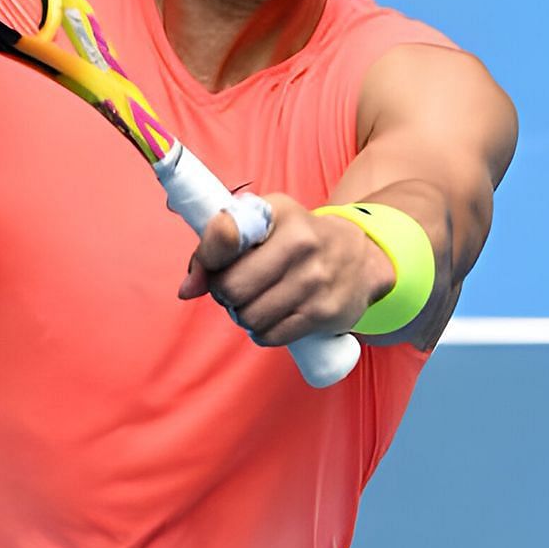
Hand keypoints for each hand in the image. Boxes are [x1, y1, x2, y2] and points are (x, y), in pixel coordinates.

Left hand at [180, 194, 392, 346]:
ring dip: (244, 315)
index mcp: (278, 212)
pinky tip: (273, 317)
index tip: (209, 268)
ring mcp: (314, 279)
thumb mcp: (263, 224)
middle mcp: (300, 242)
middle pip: (230, 287)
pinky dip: (262, 332)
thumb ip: (217, 247)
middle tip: (237, 288)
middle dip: (224, 293)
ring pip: (248, 316)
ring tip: (258, 302)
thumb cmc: (298, 239)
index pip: (223, 233)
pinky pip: (269, 335)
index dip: (206, 258)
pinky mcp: (324, 312)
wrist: (361, 258)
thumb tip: (187, 288)